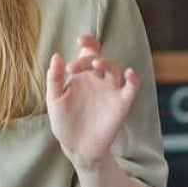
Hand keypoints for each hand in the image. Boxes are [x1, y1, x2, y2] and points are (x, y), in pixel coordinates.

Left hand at [45, 35, 139, 173]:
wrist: (77, 147)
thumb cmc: (64, 122)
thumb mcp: (54, 100)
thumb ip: (54, 78)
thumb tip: (57, 56)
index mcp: (82, 75)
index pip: (88, 53)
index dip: (88, 43)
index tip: (80, 40)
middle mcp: (98, 80)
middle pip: (99, 59)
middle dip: (88, 58)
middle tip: (73, 68)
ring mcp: (111, 91)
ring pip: (115, 69)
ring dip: (107, 63)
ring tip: (96, 64)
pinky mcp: (121, 104)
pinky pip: (132, 88)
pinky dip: (133, 79)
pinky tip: (130, 73)